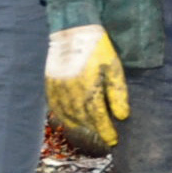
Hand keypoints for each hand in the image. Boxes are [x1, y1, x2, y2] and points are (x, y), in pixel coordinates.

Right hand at [45, 25, 128, 153]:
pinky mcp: (49, 85)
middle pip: (83, 119)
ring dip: (80, 126)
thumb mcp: (114, 68)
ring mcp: (57, 88)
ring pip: (68, 116)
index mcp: (88, 86)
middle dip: (95, 129)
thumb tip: (122, 116)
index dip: (106, 131)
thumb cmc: (98, 49)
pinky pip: (55, 108)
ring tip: (92, 128)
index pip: (97, 117)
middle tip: (105, 134)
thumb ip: (117, 93)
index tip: (113, 140)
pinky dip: (64, 117)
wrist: (73, 32)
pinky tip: (73, 120)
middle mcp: (70, 90)